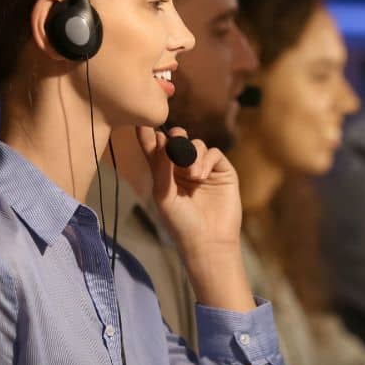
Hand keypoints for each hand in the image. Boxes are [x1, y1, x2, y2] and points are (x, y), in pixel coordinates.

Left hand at [137, 125, 242, 269]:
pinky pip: (214, 153)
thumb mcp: (163, 194)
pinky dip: (206, 160)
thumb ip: (161, 166)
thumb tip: (162, 137)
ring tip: (192, 176)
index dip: (148, 135)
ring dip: (193, 156)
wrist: (208, 241)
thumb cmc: (180, 223)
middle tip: (176, 139)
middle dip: (176, 137)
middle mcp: (184, 169)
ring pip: (197, 145)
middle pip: (179, 141)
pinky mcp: (223, 172)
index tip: (142, 123)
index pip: (155, 149)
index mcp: (165, 174)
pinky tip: (201, 176)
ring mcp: (204, 169)